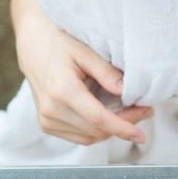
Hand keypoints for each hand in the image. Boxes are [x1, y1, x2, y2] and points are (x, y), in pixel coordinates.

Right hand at [16, 13, 151, 144]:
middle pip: (96, 130)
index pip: (98, 119)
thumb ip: (106, 73)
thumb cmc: (60, 42)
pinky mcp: (46, 124)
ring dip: (111, 130)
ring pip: (89, 137)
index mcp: (62, 90)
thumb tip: (127, 92)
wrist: (33, 43)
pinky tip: (109, 115)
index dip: (122, 128)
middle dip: (123, 125)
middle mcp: (52, 110)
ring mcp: (47, 119)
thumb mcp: (85, 51)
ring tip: (130, 112)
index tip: (141, 134)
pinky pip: (79, 135)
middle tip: (144, 110)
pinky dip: (97, 130)